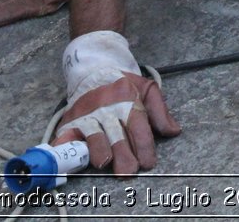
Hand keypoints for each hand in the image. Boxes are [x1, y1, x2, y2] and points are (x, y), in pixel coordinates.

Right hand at [53, 31, 180, 177]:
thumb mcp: (146, 89)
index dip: (143, 145)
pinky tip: (67, 155)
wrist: (95, 67)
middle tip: (129, 170)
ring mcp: (88, 115)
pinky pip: (66, 135)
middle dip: (123, 152)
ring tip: (104, 162)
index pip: (138, 125)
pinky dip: (64, 145)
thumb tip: (174, 131)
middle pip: (116, 133)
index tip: (148, 163)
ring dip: (98, 148)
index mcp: (128, 101)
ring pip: (93, 134)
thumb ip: (160, 111)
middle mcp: (107, 108)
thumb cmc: (124, 84)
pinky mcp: (70, 121)